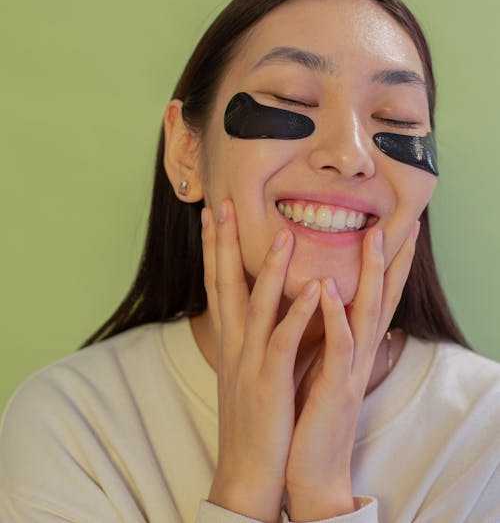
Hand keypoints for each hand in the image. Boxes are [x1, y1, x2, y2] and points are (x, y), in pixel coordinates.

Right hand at [201, 200, 320, 522]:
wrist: (247, 468)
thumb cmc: (253, 416)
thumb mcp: (245, 368)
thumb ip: (250, 334)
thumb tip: (255, 305)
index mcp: (229, 338)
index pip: (217, 282)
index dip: (213, 246)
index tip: (212, 212)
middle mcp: (234, 342)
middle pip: (225, 282)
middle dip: (223, 241)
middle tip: (225, 202)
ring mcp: (250, 360)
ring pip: (258, 304)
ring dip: (269, 268)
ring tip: (283, 233)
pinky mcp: (270, 380)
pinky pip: (284, 341)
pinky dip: (297, 314)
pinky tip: (312, 291)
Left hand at [285, 223, 419, 520]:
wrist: (310, 469)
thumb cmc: (312, 412)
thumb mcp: (322, 366)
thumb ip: (329, 334)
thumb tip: (329, 302)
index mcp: (354, 345)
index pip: (376, 294)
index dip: (388, 262)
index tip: (397, 228)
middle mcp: (359, 352)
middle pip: (383, 296)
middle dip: (393, 258)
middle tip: (404, 222)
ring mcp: (351, 369)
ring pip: (367, 312)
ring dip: (371, 273)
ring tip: (373, 236)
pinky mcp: (336, 386)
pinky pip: (338, 345)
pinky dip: (335, 314)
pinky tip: (328, 287)